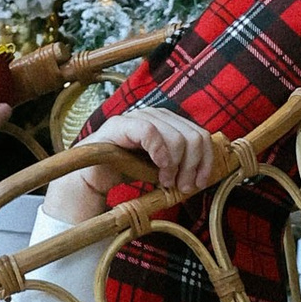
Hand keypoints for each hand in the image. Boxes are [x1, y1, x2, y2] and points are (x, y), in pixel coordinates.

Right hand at [93, 104, 219, 199]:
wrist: (95, 173)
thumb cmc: (130, 168)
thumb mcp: (162, 168)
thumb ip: (181, 165)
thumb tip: (204, 176)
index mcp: (170, 122)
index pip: (201, 134)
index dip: (206, 161)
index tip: (200, 183)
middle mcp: (157, 114)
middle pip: (193, 137)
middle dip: (191, 167)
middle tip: (181, 187)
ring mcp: (140, 116)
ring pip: (176, 137)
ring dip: (175, 166)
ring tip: (166, 182)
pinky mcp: (122, 124)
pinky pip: (150, 132)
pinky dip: (159, 153)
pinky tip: (159, 169)